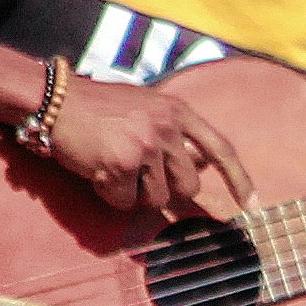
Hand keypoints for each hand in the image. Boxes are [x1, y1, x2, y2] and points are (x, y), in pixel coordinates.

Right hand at [40, 70, 249, 221]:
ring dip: (135, 193)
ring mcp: (145, 146)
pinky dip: (111, 195)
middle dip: (166, 190)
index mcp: (178, 111)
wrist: (55, 100)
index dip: (239, 179)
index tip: (251, 205)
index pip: (220, 148)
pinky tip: (98, 171)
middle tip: (137, 173)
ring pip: (158, 199)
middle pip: (188, 186)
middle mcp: (166, 127)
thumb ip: (174, 132)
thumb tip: (201, 164)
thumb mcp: (147, 108)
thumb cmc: (100, 108)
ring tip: (113, 166)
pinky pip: (126, 202)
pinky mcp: (121, 164)